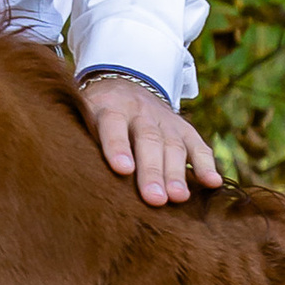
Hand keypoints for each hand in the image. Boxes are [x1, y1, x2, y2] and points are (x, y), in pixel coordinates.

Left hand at [80, 75, 221, 206]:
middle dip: (152, 170)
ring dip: (176, 173)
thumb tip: (72, 179)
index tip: (122, 170)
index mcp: (109, 107)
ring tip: (178, 198)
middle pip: (148, 139)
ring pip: (173, 145)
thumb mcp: (82, 117)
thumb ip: (82, 139)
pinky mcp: (184, 128)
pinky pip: (197, 145)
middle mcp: (139, 111)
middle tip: (154, 199)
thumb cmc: (95, 116)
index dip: (117, 146)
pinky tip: (212, 183)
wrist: (122, 85)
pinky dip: (206, 164)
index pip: (113, 125)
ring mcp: (164, 119)